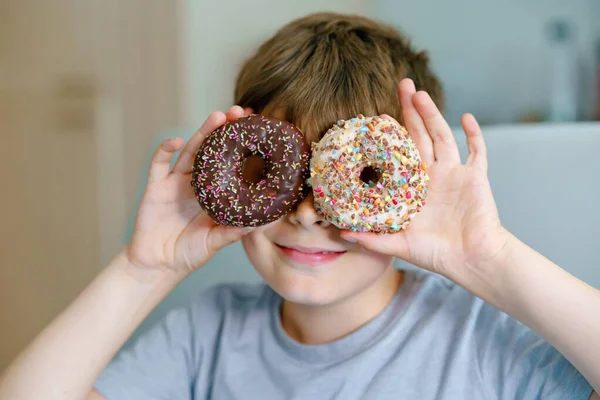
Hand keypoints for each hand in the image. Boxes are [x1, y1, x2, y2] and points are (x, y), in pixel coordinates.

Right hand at [126, 106, 254, 274]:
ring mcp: (175, 183)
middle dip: (225, 130)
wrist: (157, 265)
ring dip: (202, 133)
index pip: (231, 165)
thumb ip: (233, 232)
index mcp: (214, 194)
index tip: (258, 132)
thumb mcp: (215, 242)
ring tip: (217, 117)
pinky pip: (158, 163)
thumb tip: (259, 223)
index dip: (243, 148)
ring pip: (190, 151)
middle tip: (240, 112)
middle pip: (213, 151)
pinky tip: (175, 141)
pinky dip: (165, 150)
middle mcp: (197, 184)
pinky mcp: (155, 186)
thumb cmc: (189, 253)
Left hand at [340, 79, 509, 277]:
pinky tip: (465, 117)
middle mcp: (433, 175)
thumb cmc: (436, 254)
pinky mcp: (476, 177)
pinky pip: (477, 151)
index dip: (389, 136)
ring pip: (442, 136)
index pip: (398, 153)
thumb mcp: (399, 245)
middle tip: (402, 84)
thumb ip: (372, 238)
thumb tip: (340, 233)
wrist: (472, 261)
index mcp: (413, 187)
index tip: (375, 118)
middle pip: (420, 135)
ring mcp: (455, 174)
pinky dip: (473, 134)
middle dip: (411, 110)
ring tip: (420, 94)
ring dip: (433, 114)